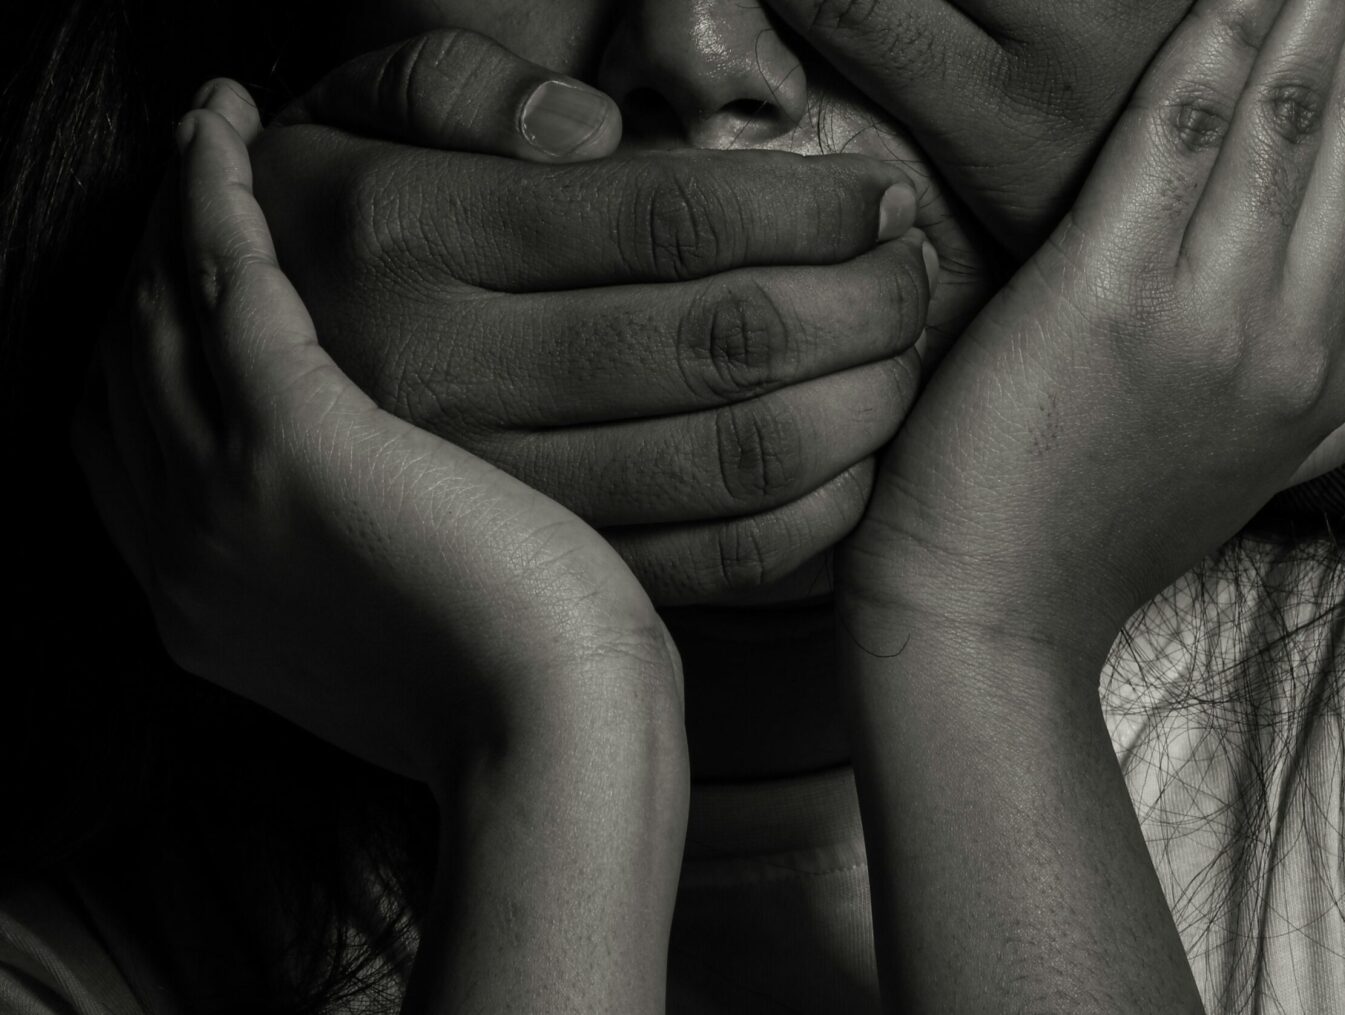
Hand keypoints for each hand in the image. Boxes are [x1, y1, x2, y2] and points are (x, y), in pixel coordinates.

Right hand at [74, 82, 686, 1008]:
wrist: (549, 739)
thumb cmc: (511, 695)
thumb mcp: (388, 639)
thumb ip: (341, 573)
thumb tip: (367, 518)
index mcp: (200, 604)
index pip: (124, 449)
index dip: (137, 354)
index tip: (172, 285)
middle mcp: (179, 551)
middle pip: (119, 373)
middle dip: (139, 276)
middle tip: (189, 191)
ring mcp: (219, 495)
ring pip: (155, 319)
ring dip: (172, 220)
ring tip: (206, 143)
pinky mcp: (294, 440)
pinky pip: (220, 284)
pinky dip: (212, 200)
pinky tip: (225, 138)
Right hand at [251, 30, 934, 604]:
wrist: (220, 406)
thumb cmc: (317, 231)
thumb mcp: (345, 116)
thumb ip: (456, 87)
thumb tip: (591, 127)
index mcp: (412, 237)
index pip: (668, 217)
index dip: (806, 208)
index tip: (880, 198)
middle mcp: (446, 371)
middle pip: (717, 337)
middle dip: (857, 300)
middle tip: (914, 271)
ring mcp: (491, 487)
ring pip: (724, 457)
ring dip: (854, 405)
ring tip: (904, 355)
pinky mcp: (527, 566)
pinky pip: (697, 561)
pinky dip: (803, 517)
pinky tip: (852, 463)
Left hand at [845, 0, 1344, 656]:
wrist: (993, 608)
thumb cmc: (1107, 536)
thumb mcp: (1260, 472)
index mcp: (1327, 370)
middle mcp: (1286, 334)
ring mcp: (1202, 316)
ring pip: (1282, 120)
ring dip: (1308, 6)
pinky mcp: (1103, 295)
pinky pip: (1172, 139)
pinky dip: (1207, 47)